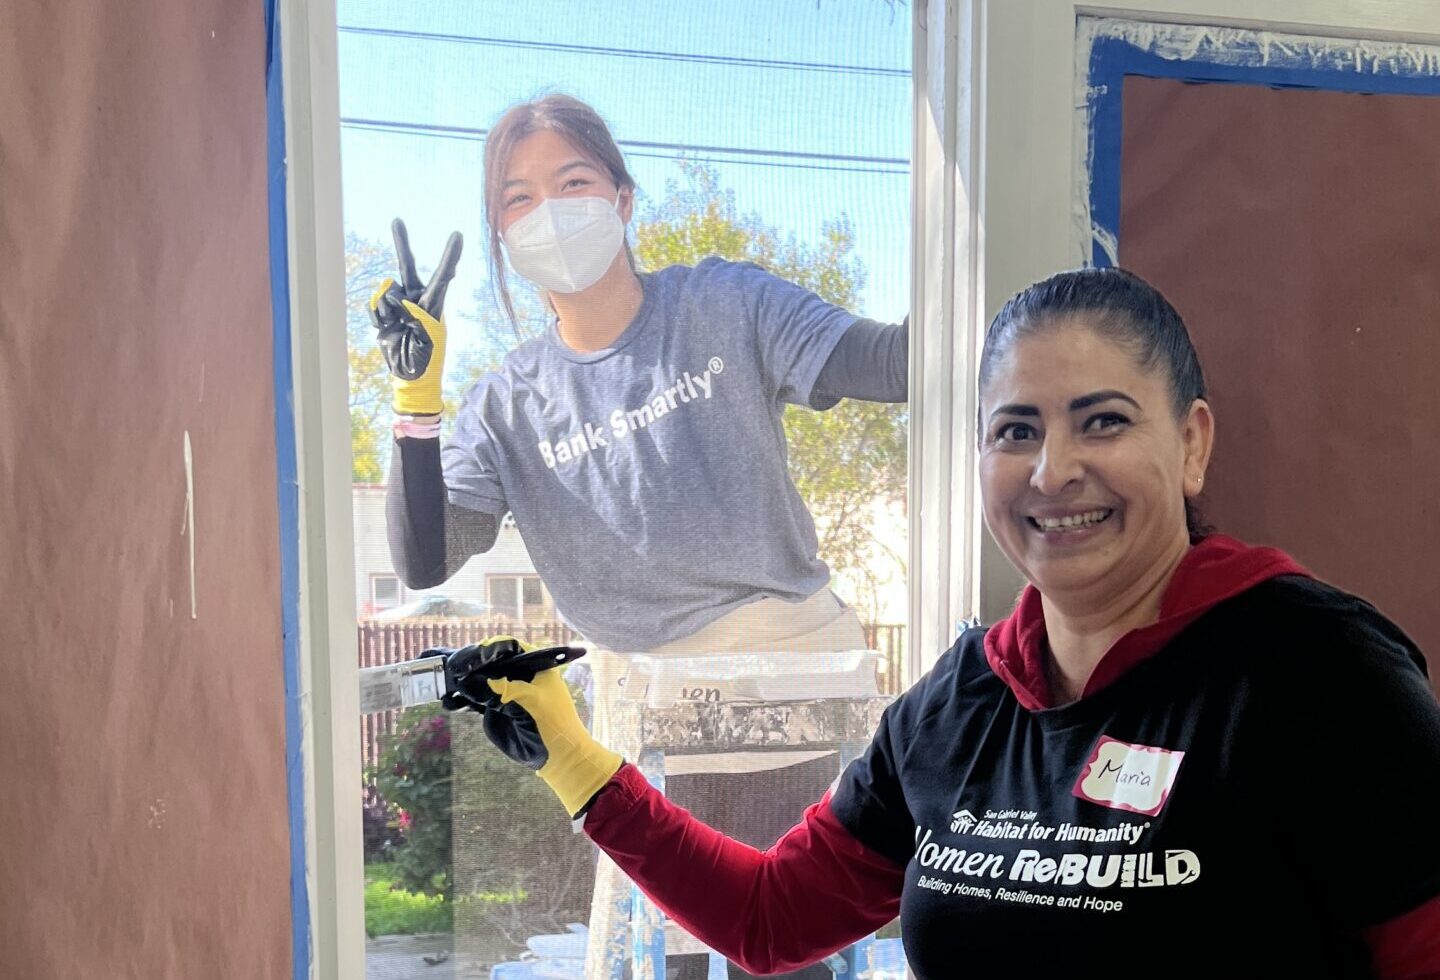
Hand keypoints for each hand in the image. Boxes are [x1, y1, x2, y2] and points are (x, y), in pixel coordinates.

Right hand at [368, 218, 462, 415]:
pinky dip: (377, 317)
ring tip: (398, 328)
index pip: (443, 275)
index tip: (457, 235)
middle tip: (396, 220)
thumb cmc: (426, 358)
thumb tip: (396, 297)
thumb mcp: (427, 338)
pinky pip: (374, 305)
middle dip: (401, 243)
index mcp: (434, 304)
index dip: (450, 255)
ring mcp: (398, 305)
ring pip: (385, 292)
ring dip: (386, 311)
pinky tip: (387, 329)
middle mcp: (416, 299)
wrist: (409, 374)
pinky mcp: (383, 313)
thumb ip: (415, 315)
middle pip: (408, 266)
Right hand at [441, 637, 620, 817]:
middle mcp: (517, 673)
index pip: (507, 647)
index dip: (486, 650)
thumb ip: (500, 691)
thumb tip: (467, 682)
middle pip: (488, 662)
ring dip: (460, 682)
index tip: (467, 659)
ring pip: (479, 680)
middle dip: (467, 664)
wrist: (558, 756)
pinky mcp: (496, 708)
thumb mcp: (529, 702)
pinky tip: (449, 701)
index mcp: (534, 663)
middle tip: (448, 668)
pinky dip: (462, 700)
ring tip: (440, 683)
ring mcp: (505, 690)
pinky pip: (476, 699)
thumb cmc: (553, 723)